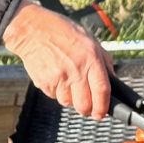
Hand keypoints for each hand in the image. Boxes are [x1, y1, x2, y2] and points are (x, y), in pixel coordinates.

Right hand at [5, 2, 112, 119]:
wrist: (32, 29)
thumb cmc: (61, 31)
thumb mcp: (89, 40)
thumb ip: (103, 60)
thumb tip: (111, 80)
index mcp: (91, 58)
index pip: (102, 90)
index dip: (103, 107)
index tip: (102, 112)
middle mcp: (76, 69)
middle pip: (84, 105)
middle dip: (87, 109)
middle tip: (86, 104)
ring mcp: (59, 77)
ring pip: (68, 103)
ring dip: (69, 98)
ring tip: (66, 81)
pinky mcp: (44, 82)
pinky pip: (53, 96)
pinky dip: (56, 91)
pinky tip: (55, 75)